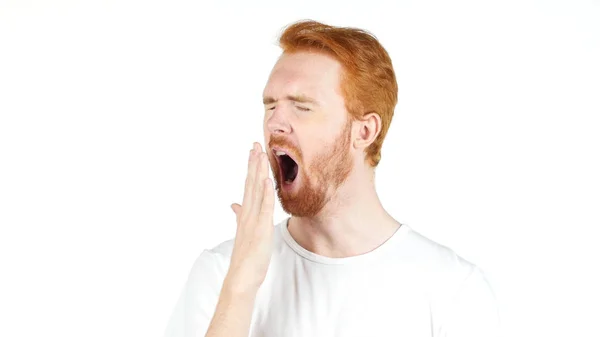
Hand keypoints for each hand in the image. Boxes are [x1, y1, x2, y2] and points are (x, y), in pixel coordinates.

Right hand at [225, 142, 274, 294]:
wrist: (241, 277)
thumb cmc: (246, 256)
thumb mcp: (244, 231)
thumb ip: (240, 215)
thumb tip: (234, 203)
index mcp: (246, 213)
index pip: (249, 185)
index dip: (251, 167)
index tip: (253, 150)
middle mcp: (248, 213)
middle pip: (251, 183)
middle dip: (254, 163)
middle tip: (256, 143)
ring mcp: (253, 221)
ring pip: (256, 192)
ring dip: (259, 172)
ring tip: (260, 154)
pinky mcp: (260, 230)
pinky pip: (264, 209)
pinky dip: (266, 194)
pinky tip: (267, 181)